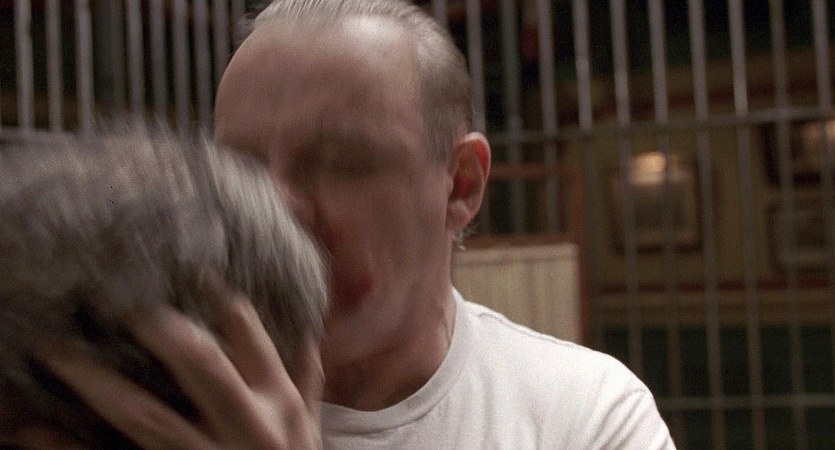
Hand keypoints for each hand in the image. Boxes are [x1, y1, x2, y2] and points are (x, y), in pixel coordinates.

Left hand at [40, 282, 323, 449]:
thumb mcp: (309, 430)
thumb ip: (308, 381)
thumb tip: (307, 332)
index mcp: (279, 404)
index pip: (249, 338)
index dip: (217, 298)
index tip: (187, 269)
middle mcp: (245, 425)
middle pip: (200, 364)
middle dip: (158, 328)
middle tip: (115, 299)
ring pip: (147, 414)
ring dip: (97, 380)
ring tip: (55, 350)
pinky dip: (72, 448)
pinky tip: (34, 430)